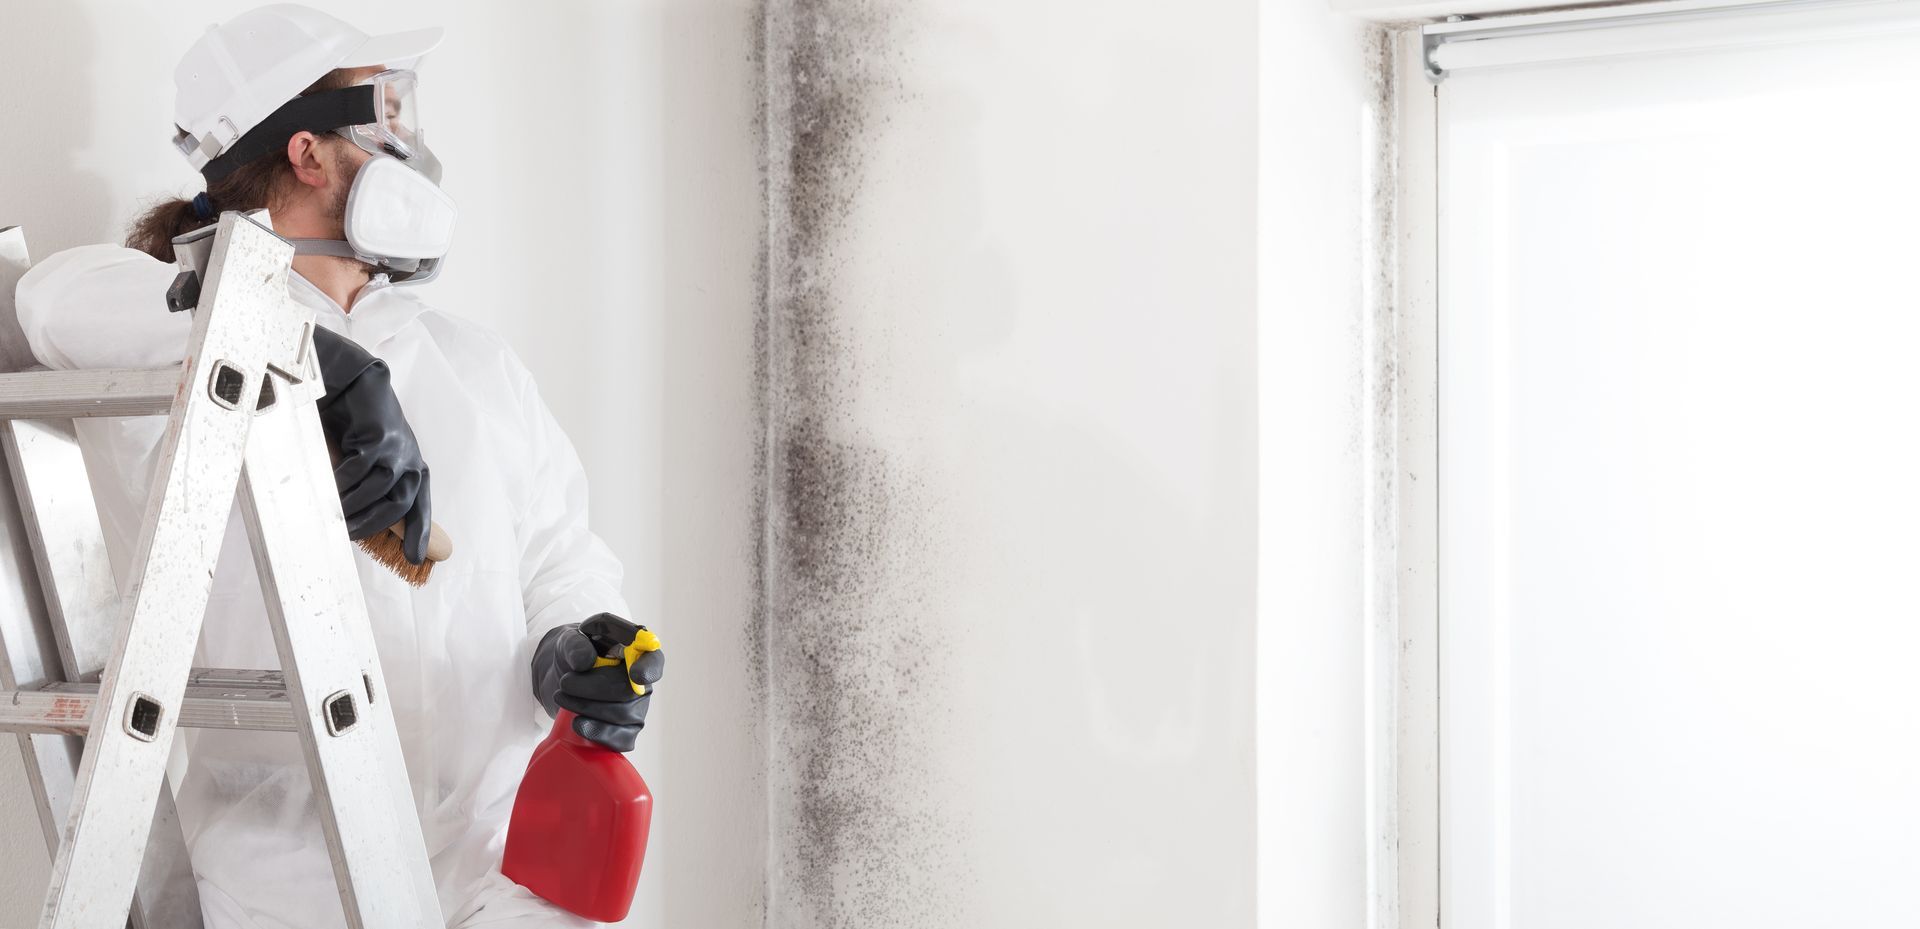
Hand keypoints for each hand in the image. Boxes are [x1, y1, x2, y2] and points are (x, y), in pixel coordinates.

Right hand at [312, 326, 431, 564]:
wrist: (347, 377)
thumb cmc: (350, 421)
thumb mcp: (361, 458)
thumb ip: (364, 484)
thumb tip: (355, 517)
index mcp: (411, 466)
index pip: (419, 505)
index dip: (420, 532)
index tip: (418, 559)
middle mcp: (410, 458)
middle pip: (399, 505)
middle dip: (372, 525)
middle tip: (346, 535)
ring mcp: (398, 447)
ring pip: (378, 491)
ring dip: (352, 507)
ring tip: (330, 515)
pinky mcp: (380, 437)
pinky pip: (360, 472)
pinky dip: (342, 484)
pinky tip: (327, 488)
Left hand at [529, 614, 664, 751]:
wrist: (563, 678)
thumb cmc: (575, 654)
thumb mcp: (570, 640)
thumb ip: (575, 644)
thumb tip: (585, 662)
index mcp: (636, 652)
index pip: (654, 661)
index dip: (649, 670)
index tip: (635, 675)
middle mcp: (642, 682)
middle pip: (630, 691)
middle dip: (594, 688)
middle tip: (564, 682)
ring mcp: (637, 708)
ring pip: (622, 715)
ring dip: (587, 707)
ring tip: (562, 697)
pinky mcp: (626, 731)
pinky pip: (621, 739)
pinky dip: (597, 733)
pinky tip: (578, 723)